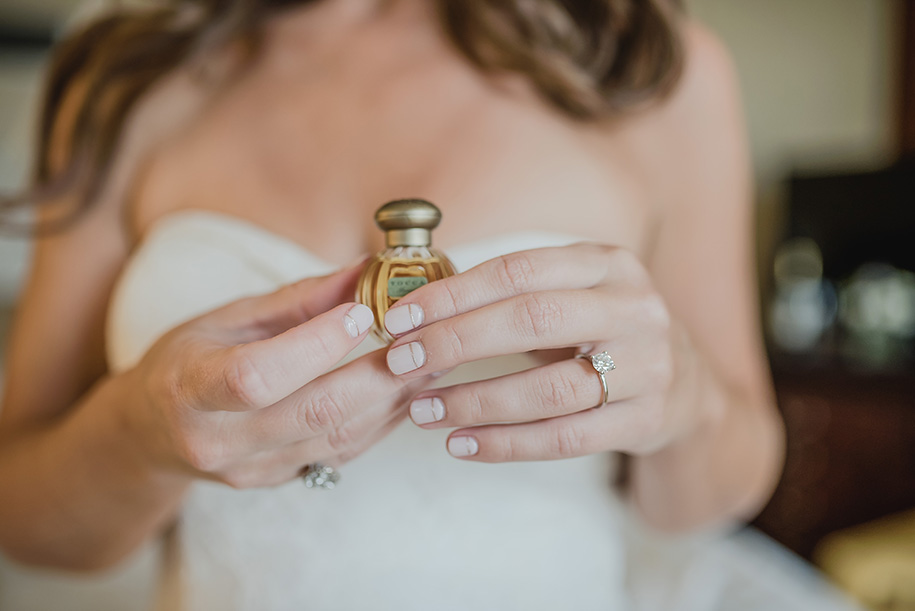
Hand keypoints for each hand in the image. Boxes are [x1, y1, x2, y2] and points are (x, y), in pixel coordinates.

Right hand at [121, 263, 432, 487]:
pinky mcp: (280, 481)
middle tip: (423, 340)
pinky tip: (407, 392)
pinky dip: (381, 421)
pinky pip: (342, 452)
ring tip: (430, 362)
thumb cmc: (187, 361)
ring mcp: (251, 469)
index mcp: (191, 388)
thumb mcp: (227, 317)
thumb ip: (298, 299)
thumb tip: (365, 270)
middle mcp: (219, 440)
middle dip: (379, 374)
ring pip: (339, 437)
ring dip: (393, 399)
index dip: (316, 345)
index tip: (363, 312)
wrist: (153, 433)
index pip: (257, 375)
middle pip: (314, 412)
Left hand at [382, 244, 695, 461]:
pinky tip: (462, 444)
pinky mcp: (645, 419)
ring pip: (549, 389)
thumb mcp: (577, 294)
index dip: (453, 294)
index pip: (518, 271)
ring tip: (423, 410)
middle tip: (401, 363)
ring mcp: (646, 366)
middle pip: (532, 321)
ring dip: (475, 401)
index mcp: (608, 264)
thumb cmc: (605, 333)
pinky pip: (565, 438)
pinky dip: (506, 444)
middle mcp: (634, 308)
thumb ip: (514, 294)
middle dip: (455, 341)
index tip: (399, 318)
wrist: (686, 388)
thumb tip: (418, 308)